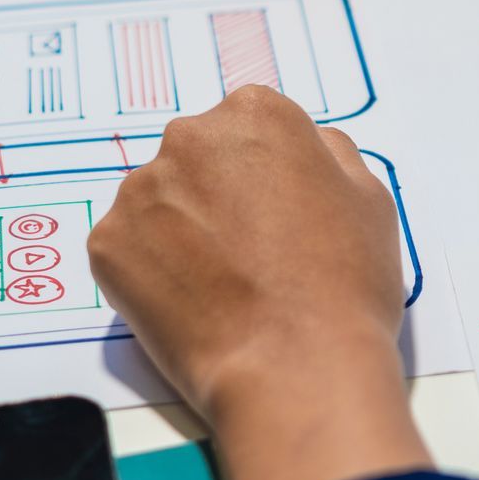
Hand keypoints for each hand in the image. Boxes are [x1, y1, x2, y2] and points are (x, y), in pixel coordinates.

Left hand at [90, 86, 428, 479]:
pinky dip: (152, 271)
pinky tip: (193, 302)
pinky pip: (129, 248)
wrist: (295, 366)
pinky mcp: (108, 245)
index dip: (269, 173)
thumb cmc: (343, 286)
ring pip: (160, 201)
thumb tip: (306, 150)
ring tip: (224, 283)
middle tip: (252, 250)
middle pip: (200, 155)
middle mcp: (191, 137)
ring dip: (183, 230)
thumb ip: (330, 154)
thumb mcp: (370, 197)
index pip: (253, 126)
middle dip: (219, 193)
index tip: (278, 210)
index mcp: (258, 114)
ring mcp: (141, 191)